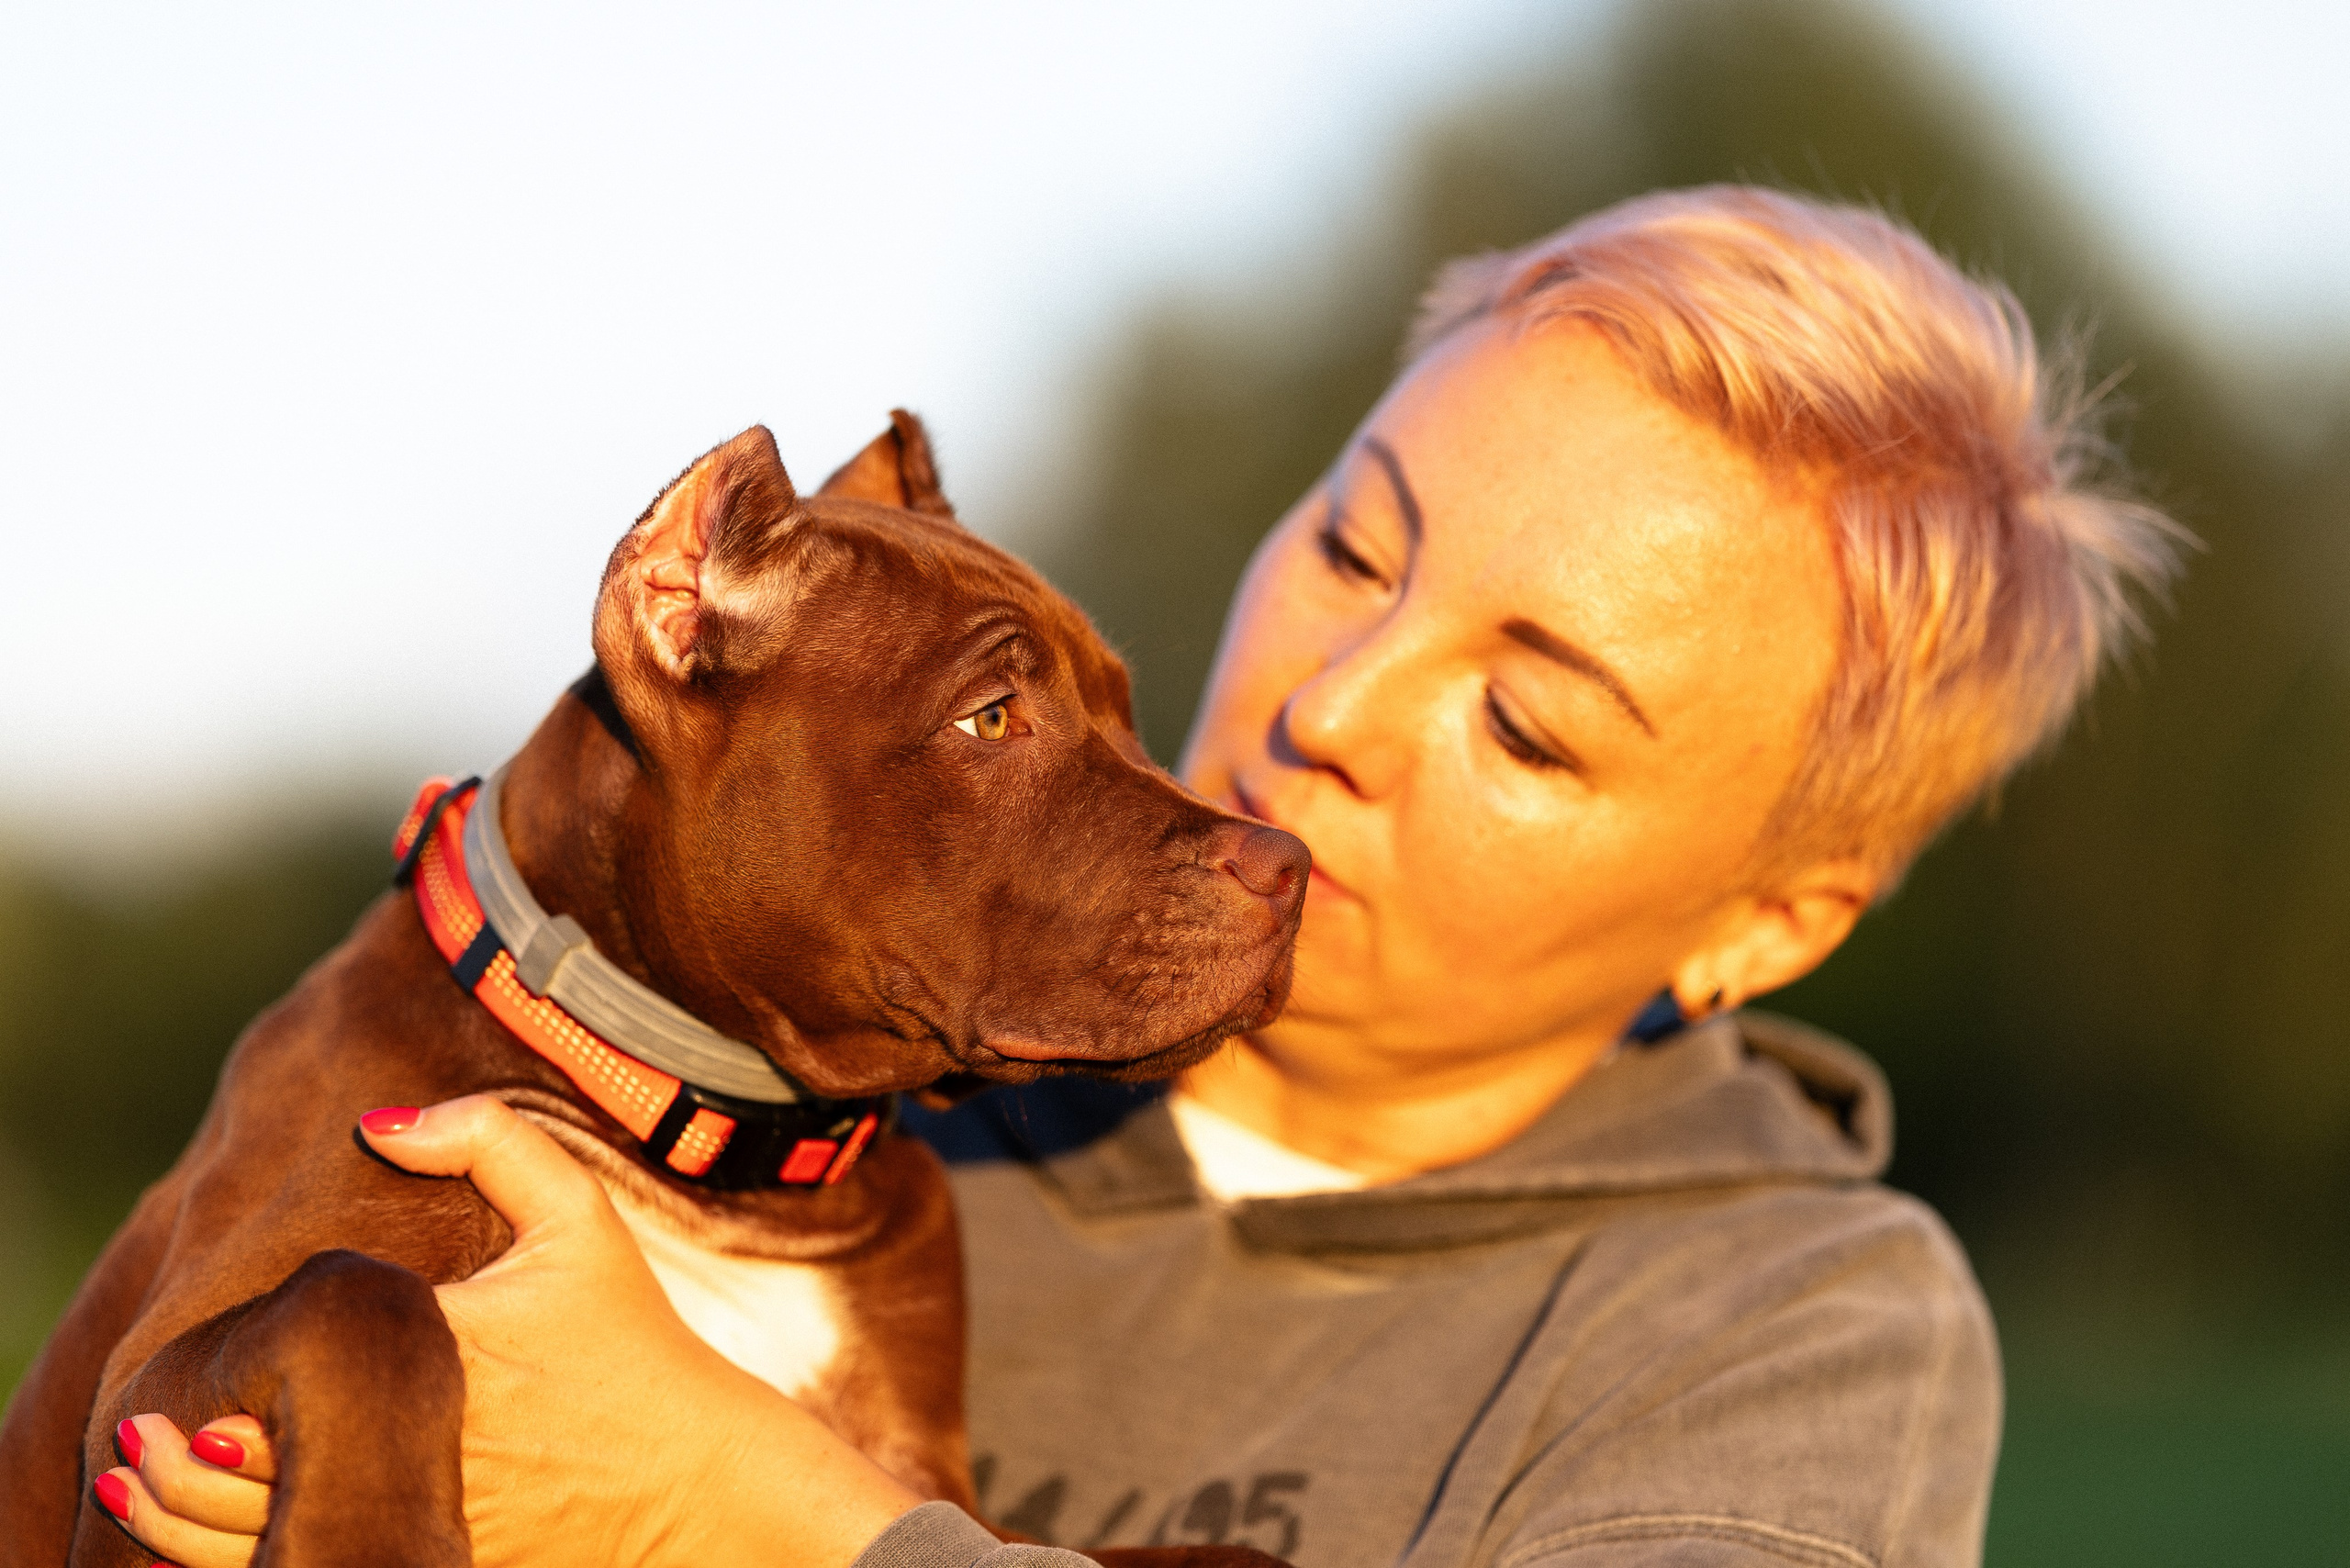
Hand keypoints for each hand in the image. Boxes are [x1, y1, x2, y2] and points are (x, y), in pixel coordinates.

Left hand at [103, 1095, 921, 1567]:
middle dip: (185, 1445)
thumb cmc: (637, 1347)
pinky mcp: (440, 1566)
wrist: (702, 1483)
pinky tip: (213, 1539)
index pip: (310, 1337)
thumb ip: (491, 1141)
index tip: (227, 1353)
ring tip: (144, 1478)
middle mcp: (428, 1435)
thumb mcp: (583, 1224)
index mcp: (447, 1340)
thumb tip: (380, 1120)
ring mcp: (430, 1515)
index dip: (253, 1348)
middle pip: (266, 1447)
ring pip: (272, 1527)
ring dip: (190, 1512)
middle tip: (145, 1427)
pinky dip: (253, 1560)